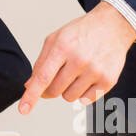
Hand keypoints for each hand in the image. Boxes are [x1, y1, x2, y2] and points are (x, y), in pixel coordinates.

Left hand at [17, 2, 135, 113]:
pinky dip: (83, 92)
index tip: (23, 110)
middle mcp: (79, 59)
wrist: (112, 25)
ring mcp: (95, 71)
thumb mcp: (56, 39)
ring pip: (70, 98)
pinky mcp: (108, 80)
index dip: (31, 95)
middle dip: (51, 88)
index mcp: (62, 47)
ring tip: (77, 72)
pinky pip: (86, 100)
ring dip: (68, 89)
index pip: (43, 77)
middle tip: (59, 75)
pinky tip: (88, 77)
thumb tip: (29, 86)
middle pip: (54, 90)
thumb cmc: (81, 32)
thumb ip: (41, 63)